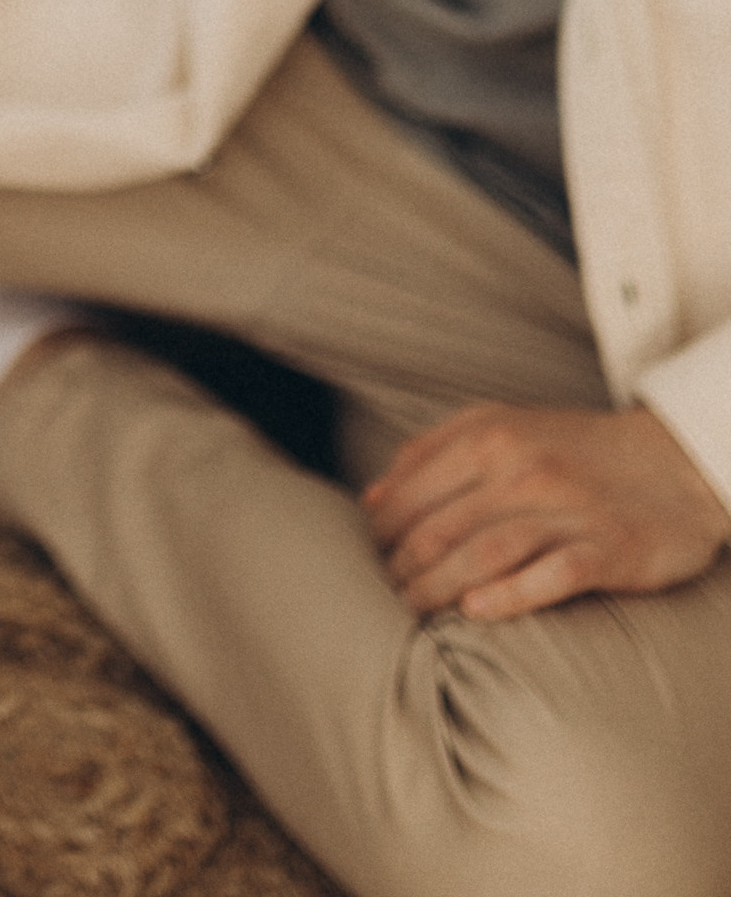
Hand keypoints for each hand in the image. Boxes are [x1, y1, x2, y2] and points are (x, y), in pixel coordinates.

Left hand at [363, 400, 730, 621]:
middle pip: (442, 526)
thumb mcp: (499, 428)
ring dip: (439, 586)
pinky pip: (551, 575)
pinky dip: (508, 595)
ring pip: (485, 551)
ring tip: (413, 611)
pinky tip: (475, 612)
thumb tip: (371, 498)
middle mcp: (524, 469)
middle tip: (386, 596)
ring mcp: (566, 510)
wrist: (671, 461)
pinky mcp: (607, 549)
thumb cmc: (571, 450)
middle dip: (404, 567)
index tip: (368, 558)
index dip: (384, 530)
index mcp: (491, 437)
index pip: (414, 490)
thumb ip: (432, 453)